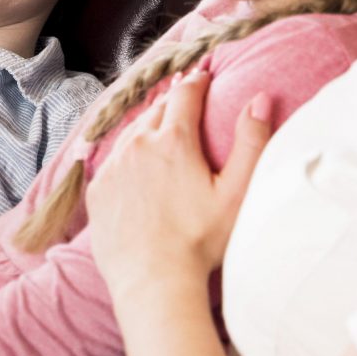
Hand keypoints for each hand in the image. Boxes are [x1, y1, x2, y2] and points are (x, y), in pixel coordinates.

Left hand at [86, 69, 272, 300]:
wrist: (152, 281)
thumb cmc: (200, 242)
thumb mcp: (236, 192)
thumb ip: (251, 142)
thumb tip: (259, 99)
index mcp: (173, 140)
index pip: (185, 95)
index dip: (196, 82)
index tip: (203, 74)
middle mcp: (137, 145)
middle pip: (156, 110)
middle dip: (172, 100)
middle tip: (183, 94)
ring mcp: (113, 167)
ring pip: (131, 133)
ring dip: (147, 125)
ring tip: (160, 124)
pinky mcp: (97, 190)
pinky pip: (112, 160)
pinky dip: (127, 155)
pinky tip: (136, 163)